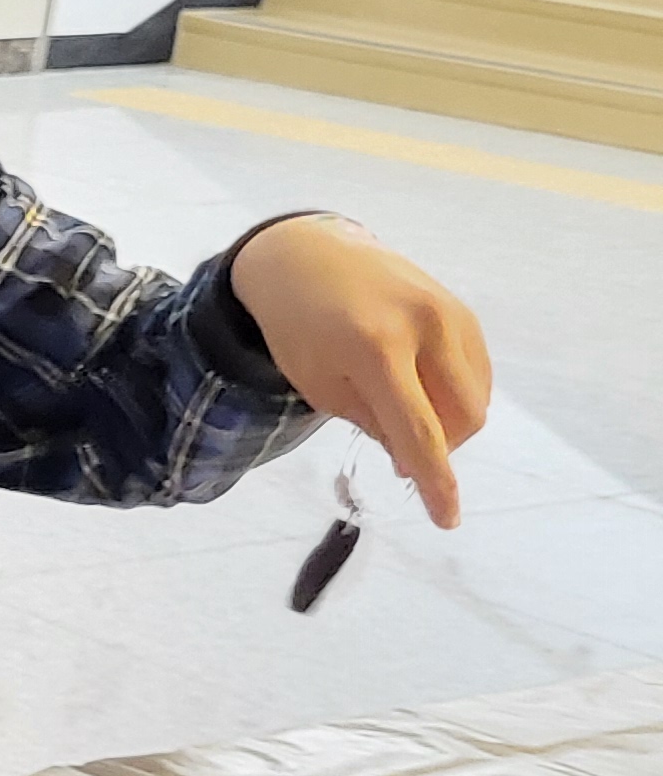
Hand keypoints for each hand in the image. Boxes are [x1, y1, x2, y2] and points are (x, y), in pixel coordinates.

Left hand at [230, 215, 490, 527]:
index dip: (436, 482)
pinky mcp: (462, 310)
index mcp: (376, 350)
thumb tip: (418, 462)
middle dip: (439, 449)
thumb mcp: (319, 384)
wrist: (307, 255)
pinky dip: (456, 396)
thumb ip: (373, 424)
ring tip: (404, 414)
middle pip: (463, 419)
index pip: (419, 432)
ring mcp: (450, 314)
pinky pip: (477, 373)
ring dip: (449, 424)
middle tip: (400, 450)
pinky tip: (422, 391)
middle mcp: (425, 327)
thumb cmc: (299, 328)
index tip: (447, 520)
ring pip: (476, 398)